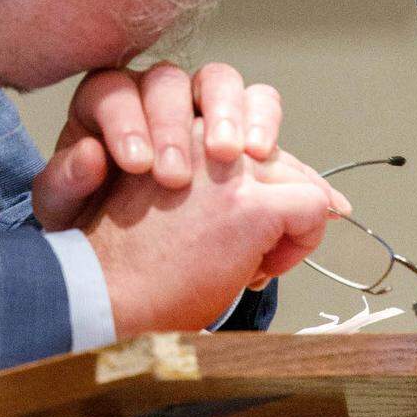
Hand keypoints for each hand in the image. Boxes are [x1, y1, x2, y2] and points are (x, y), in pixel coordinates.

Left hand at [31, 61, 285, 228]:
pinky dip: (264, 122)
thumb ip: (66, 183)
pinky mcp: (239, 125)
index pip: (111, 92)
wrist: (134, 250)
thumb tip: (88, 157)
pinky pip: (259, 102)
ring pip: (219, 81)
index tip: (136, 165)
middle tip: (176, 175)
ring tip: (235, 155)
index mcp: (104, 106)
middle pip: (167, 84)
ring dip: (228, 114)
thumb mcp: (66, 210)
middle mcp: (152, 96)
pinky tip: (263, 156)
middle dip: (173, 126)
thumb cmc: (94, 220)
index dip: (124, 122)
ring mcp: (200, 105)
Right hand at [81, 119, 349, 337]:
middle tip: (261, 247)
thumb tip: (279, 183)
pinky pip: (314, 206)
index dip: (261, 178)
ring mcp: (228, 168)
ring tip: (253, 261)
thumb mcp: (159, 194)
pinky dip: (302, 243)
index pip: (246, 128)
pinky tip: (259, 268)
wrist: (102, 290)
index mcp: (177, 126)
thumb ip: (209, 174)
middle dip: (283, 198)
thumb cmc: (128, 258)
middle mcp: (203, 134)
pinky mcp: (249, 205)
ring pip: (300, 179)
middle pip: (278, 154)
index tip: (263, 218)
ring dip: (288, 223)